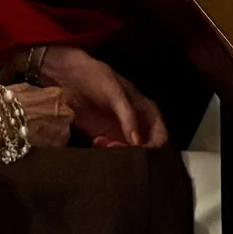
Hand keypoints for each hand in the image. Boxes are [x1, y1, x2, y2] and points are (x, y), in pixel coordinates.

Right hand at [0, 83, 74, 150]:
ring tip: (37, 136)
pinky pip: (57, 145)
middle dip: (55, 120)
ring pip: (62, 132)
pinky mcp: (55, 146)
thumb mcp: (24, 88)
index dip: (52, 106)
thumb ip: (39, 93)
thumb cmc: (6, 102)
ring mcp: (62, 130)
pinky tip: (37, 144)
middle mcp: (64, 111)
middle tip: (40, 124)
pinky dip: (48, 145)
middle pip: (65, 116)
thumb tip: (41, 95)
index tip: (45, 110)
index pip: (62, 100)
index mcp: (58, 94)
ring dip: (53, 134)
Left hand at [39, 46, 167, 148]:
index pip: (161, 138)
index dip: (154, 148)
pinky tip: (96, 142)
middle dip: (133, 155)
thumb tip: (137, 142)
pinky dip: (105, 153)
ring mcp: (121, 134)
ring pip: (128, 155)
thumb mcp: (116, 94)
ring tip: (103, 143)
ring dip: (118, 155)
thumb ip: (128, 117)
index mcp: (148, 113)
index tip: (138, 152)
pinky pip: (111, 154)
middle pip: (146, 151)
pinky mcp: (104, 139)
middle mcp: (139, 127)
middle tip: (115, 147)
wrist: (71, 77)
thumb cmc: (99, 79)